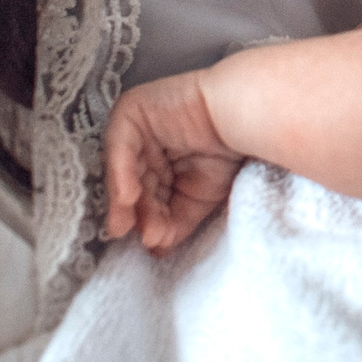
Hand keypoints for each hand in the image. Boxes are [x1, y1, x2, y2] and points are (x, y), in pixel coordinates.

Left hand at [102, 71, 245, 252]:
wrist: (241, 118)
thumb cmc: (228, 153)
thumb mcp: (197, 198)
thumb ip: (174, 223)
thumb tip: (155, 249)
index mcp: (161, 163)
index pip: (148, 195)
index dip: (150, 219)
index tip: (152, 242)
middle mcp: (145, 145)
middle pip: (134, 184)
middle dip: (138, 212)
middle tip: (142, 236)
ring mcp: (137, 127)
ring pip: (122, 170)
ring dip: (125, 200)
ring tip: (128, 225)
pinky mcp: (131, 112)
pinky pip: (120, 148)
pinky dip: (121, 175)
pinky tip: (128, 198)